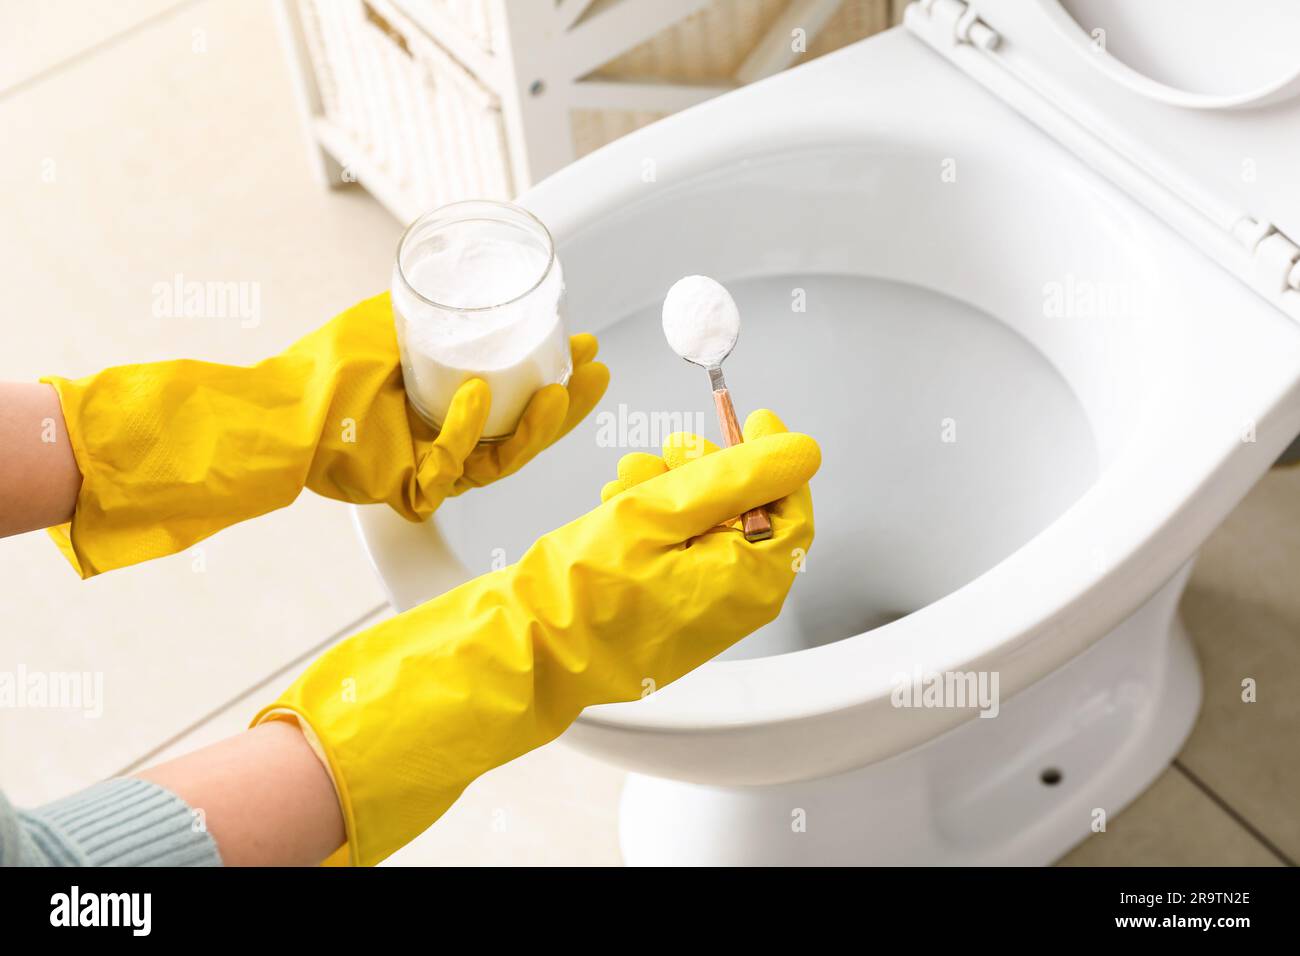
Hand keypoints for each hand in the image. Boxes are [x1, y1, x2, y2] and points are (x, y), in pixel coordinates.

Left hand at [42, 292, 607, 575]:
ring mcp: (437, 469)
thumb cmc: (330, 366)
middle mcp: (454, 443)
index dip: (560, 378)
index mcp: (457, 409)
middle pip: (528, 434)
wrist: (283, 402)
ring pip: (504, 458)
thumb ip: (433, 308)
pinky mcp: (415, 490)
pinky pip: (452, 464)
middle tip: (595, 373)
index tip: (586, 347)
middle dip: (570, 406)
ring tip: (558, 391)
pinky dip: (465, 429)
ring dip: (537, 426)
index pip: (522, 400)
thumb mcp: (395, 320)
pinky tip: (474, 393)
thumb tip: (473, 278)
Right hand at [255, 408, 818, 864]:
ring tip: (625, 479)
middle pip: (749, 513)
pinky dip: (656, 522)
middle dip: (708, 471)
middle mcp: (737, 603)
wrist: (525, 648)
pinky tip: (617, 505)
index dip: (773, 455)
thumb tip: (800, 450)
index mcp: (751, 580)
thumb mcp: (661, 509)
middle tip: (669, 449)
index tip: (751, 417)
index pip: (793, 505)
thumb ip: (737, 476)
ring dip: (674, 490)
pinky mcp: (672, 615)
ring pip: (709, 528)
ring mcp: (704, 613)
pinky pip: (682, 554)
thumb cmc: (582, 589)